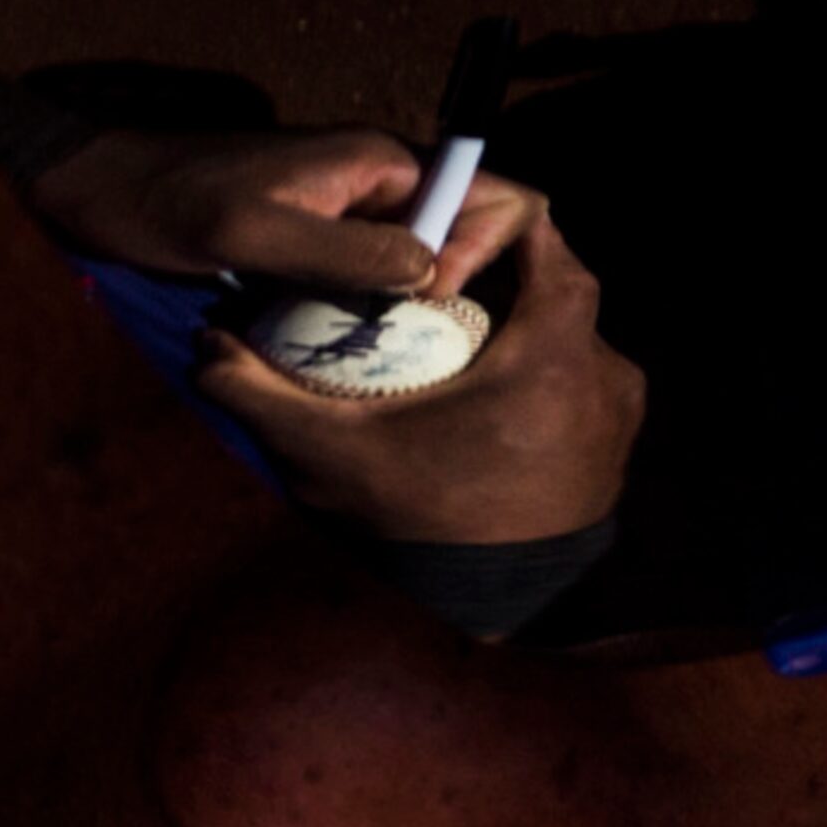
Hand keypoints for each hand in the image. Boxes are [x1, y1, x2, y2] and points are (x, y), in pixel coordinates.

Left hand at [26, 126, 542, 298]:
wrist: (111, 194)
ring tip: (401, 353)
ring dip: (419, 303)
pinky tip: (363, 346)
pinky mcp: (324, 238)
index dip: (481, 246)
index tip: (436, 299)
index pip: (480, 189)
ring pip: (420, 257)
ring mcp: (352, 210)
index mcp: (376, 161)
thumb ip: (341, 250)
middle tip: (416, 334)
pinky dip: (379, 307)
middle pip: (459, 227)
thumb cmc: (173, 207)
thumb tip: (429, 270)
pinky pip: (377, 271)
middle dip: (459, 280)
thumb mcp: (254, 234)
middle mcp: (377, 179)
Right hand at [192, 209, 646, 545]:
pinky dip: (541, 374)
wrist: (495, 611)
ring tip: (458, 346)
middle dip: (497, 275)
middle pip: (554, 281)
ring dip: (520, 327)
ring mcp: (620, 411)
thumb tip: (206, 350)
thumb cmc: (424, 526)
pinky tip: (488, 400)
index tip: (434, 243)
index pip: (540, 228)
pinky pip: (582, 379)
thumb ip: (269, 398)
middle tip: (434, 291)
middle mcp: (605, 371)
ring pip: (569, 331)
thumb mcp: (336, 456)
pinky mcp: (618, 445)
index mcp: (554, 351)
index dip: (487, 215)